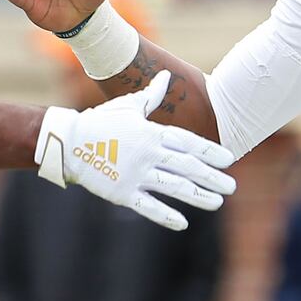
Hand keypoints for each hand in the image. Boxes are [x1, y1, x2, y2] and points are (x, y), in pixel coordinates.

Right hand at [37, 71, 234, 229]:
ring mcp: (135, 174)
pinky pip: (148, 206)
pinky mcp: (122, 192)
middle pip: (186, 166)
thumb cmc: (101, 122)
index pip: (188, 142)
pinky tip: (183, 223)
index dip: (210, 152)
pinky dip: (165, 215)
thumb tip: (166, 77)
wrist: (68, 142)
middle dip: (211, 177)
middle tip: (232, 187)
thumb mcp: (129, 106)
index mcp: (152, 133)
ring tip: (217, 202)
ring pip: (173, 186)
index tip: (229, 160)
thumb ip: (152, 96)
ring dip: (197, 195)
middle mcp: (148, 154)